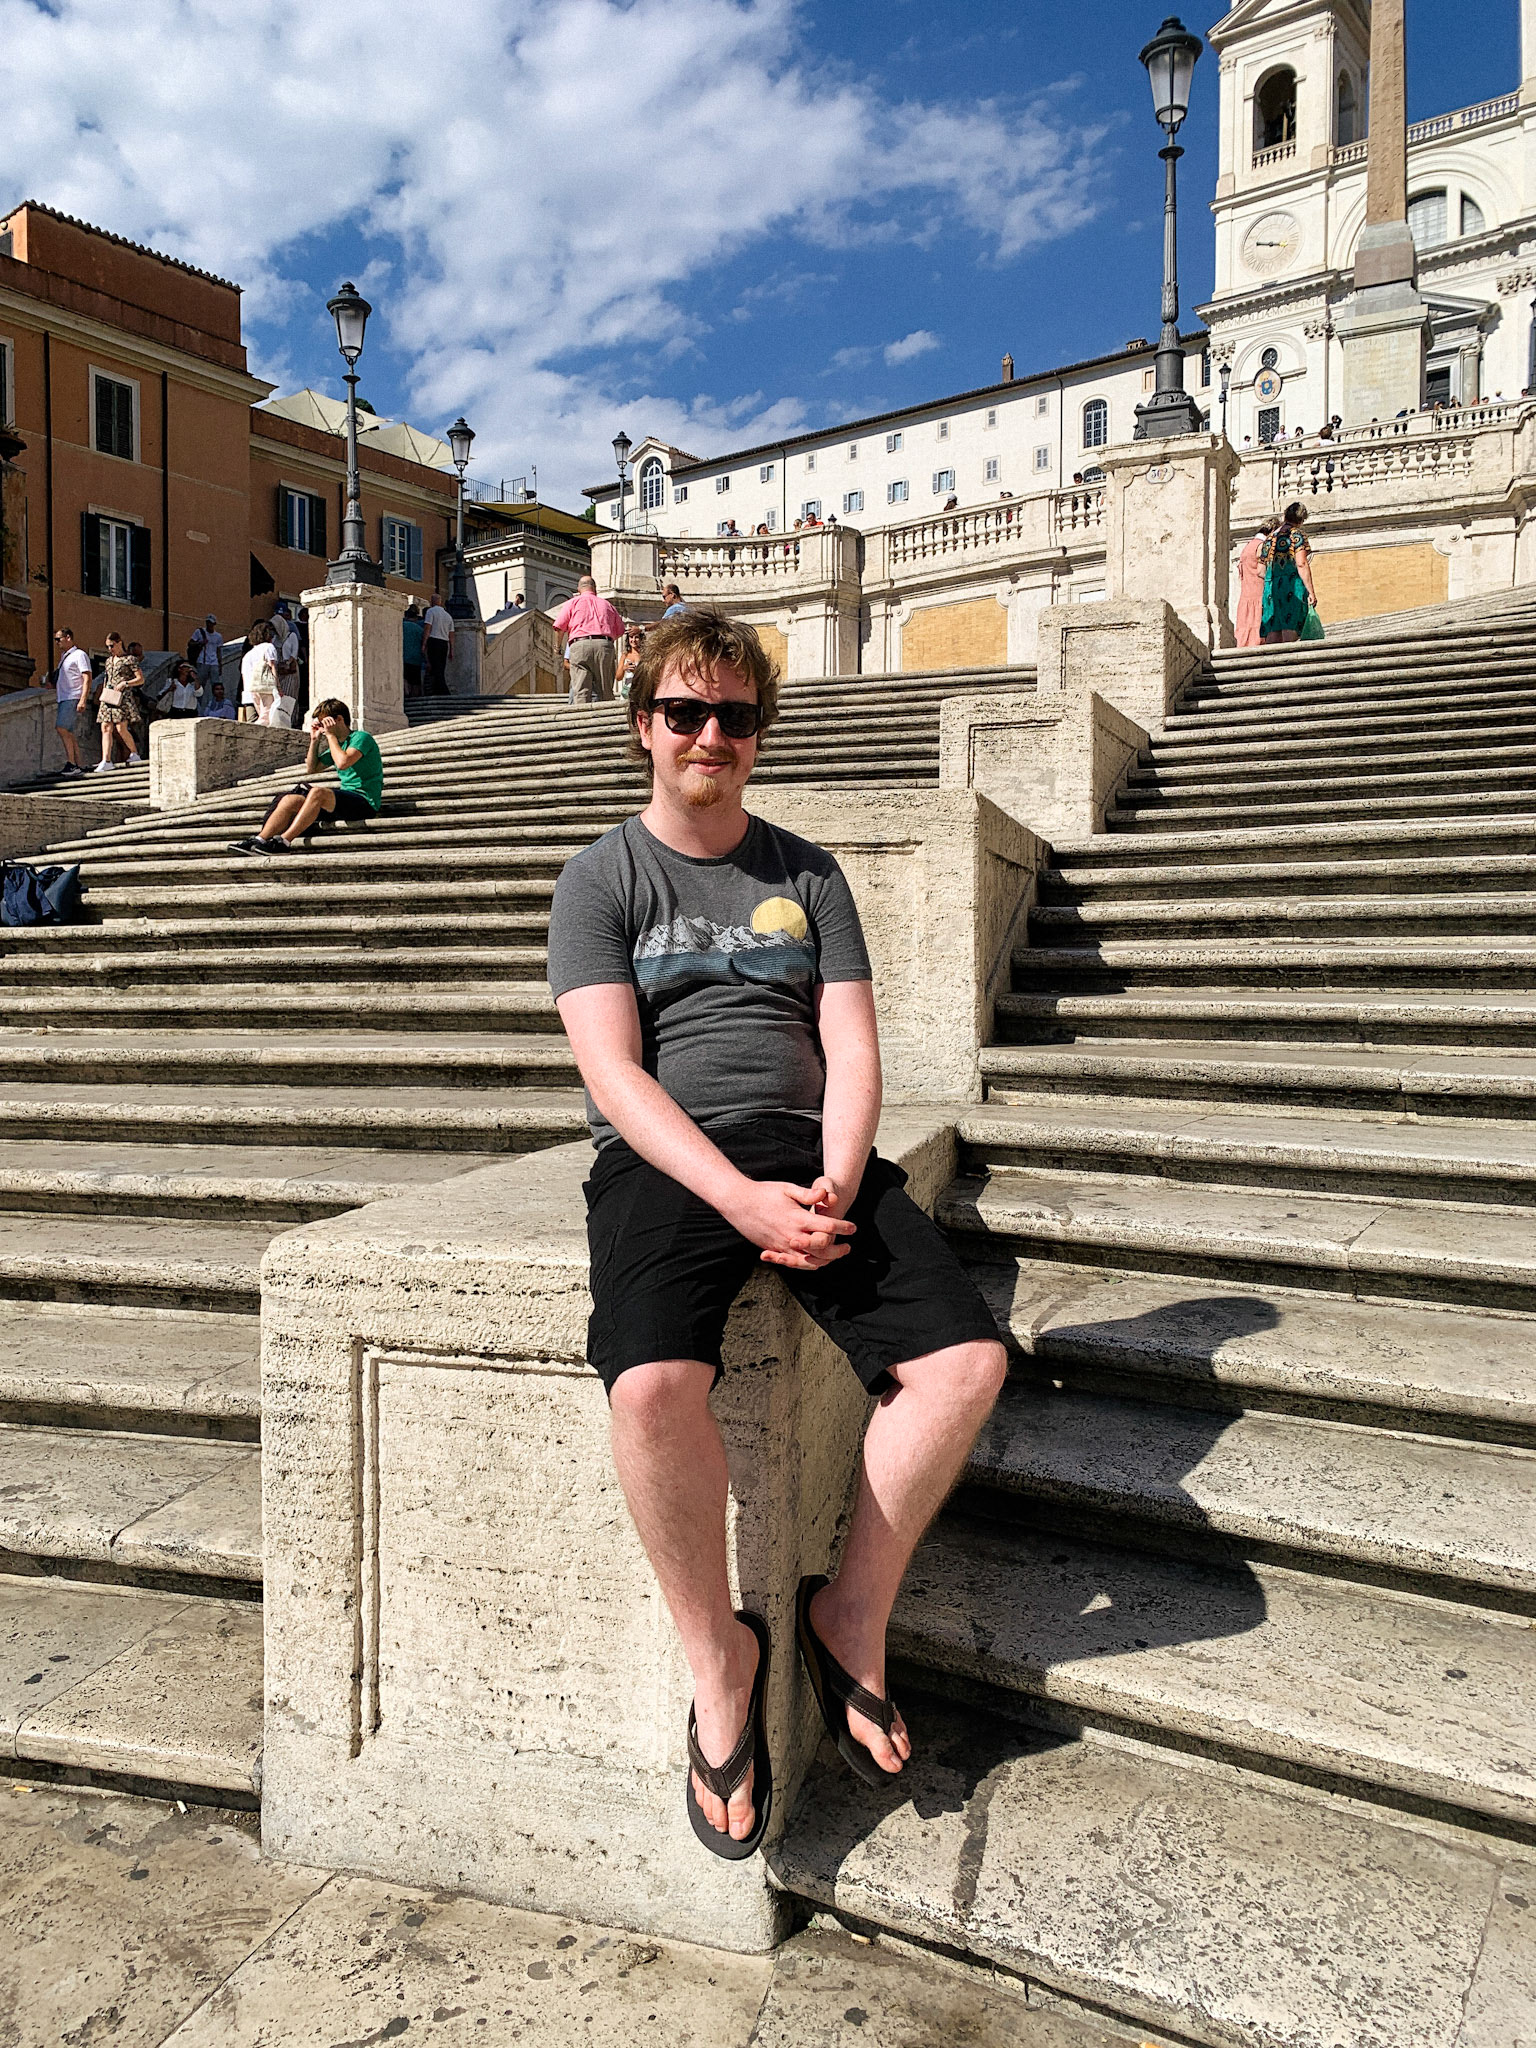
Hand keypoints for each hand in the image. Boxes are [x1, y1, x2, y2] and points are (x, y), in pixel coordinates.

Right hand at [722, 1177, 854, 1270]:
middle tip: (847, 1247)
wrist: (737, 1202)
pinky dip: (806, 1264)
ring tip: (833, 1256)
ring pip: (808, 1261)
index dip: (843, 1227)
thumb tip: (825, 1196)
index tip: (853, 1228)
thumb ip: (808, 1194)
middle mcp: (791, 1235)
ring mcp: (781, 1245)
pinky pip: (793, 1263)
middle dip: (838, 1249)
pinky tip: (814, 1260)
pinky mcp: (773, 1250)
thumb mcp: (787, 1188)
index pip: (827, 1226)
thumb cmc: (763, 1192)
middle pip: (822, 1249)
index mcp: (797, 1218)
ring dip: (824, 1260)